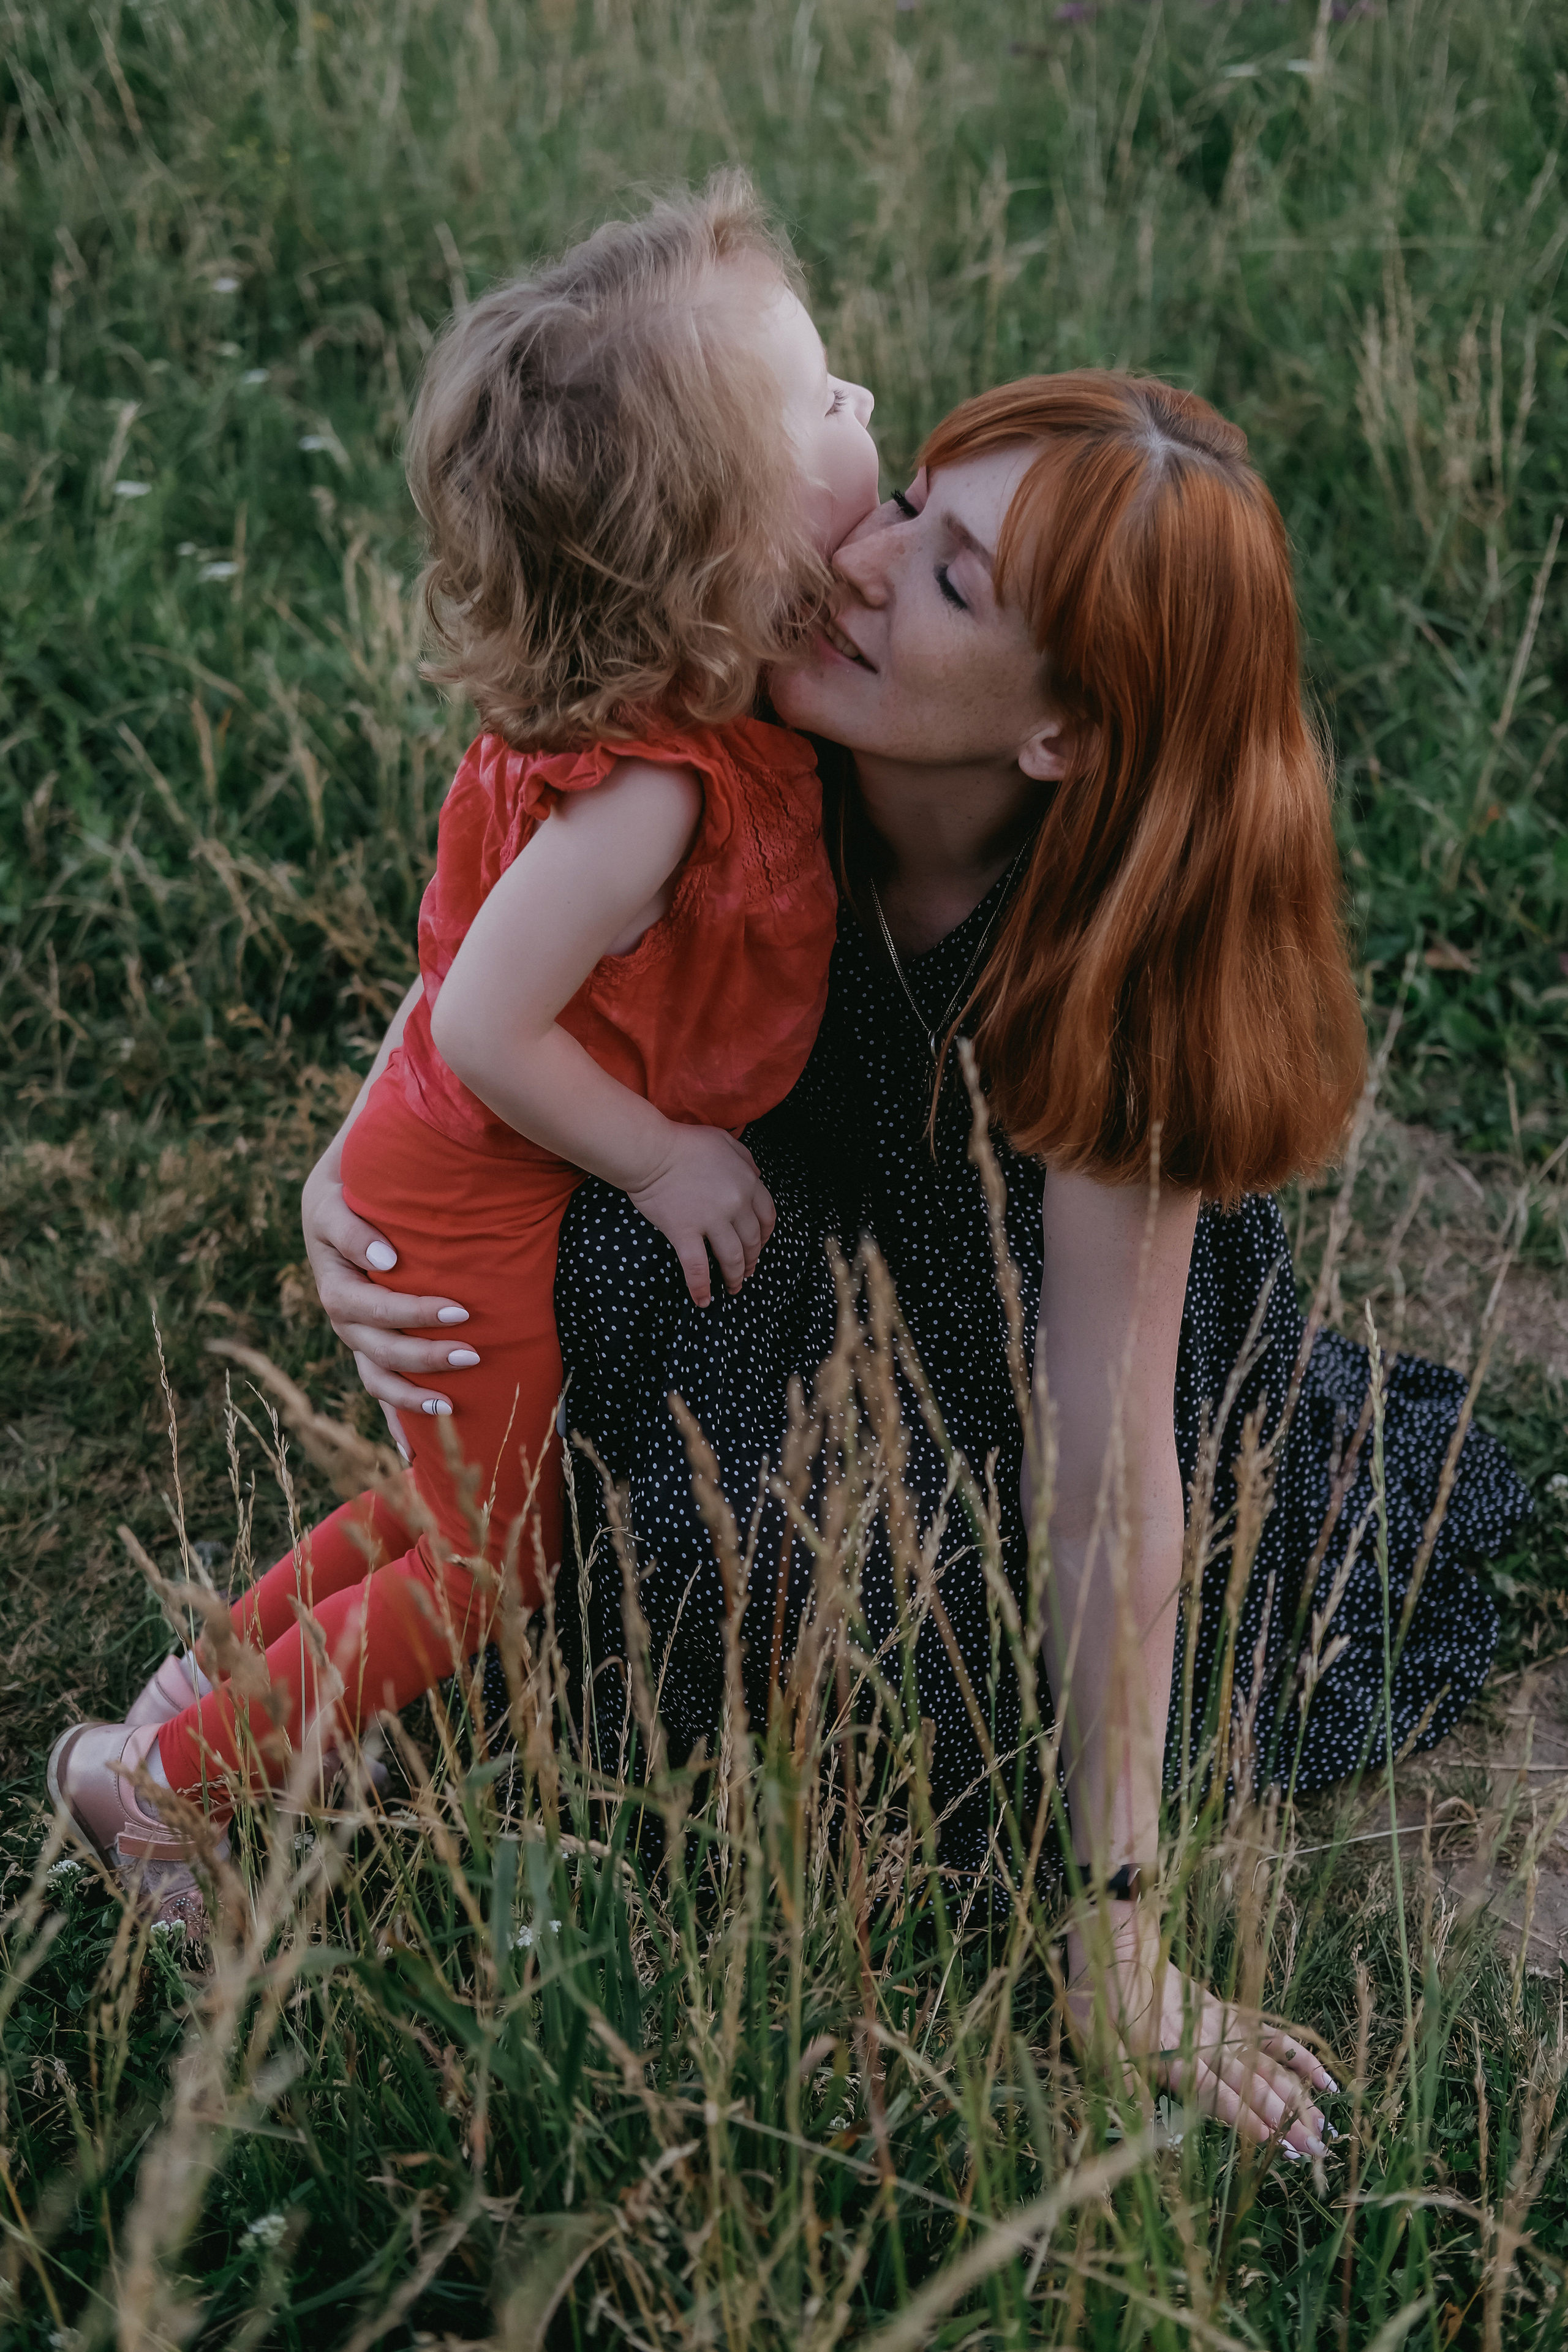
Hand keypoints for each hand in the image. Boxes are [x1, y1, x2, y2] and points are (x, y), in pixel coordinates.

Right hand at [302, 1149, 476, 1418]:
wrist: (340, 1198)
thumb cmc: (349, 1195)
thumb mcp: (339, 1201)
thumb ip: (355, 1227)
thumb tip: (387, 1261)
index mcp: (336, 1283)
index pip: (370, 1306)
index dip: (407, 1311)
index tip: (456, 1308)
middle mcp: (343, 1318)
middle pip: (379, 1348)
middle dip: (425, 1356)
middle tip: (473, 1353)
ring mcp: (356, 1338)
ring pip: (378, 1377)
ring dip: (412, 1396)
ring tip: (451, 1407)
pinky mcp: (370, 1349)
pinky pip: (381, 1390)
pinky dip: (396, 1422)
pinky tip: (415, 1454)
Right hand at [625, 1125, 775, 1306]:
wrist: (651, 1151)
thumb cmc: (684, 1143)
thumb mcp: (724, 1141)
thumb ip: (745, 1159)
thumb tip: (757, 1175)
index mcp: (747, 1183)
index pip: (767, 1216)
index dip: (766, 1235)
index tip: (761, 1245)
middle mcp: (735, 1205)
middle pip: (752, 1241)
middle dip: (752, 1259)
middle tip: (748, 1271)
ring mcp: (711, 1220)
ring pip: (732, 1258)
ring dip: (735, 1277)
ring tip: (734, 1288)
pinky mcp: (685, 1232)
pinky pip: (697, 1267)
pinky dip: (701, 1288)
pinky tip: (704, 1301)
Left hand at [1062, 1907, 1334, 2159]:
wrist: (1111, 1939)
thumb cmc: (1095, 1995)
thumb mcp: (1094, 2042)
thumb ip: (1124, 2084)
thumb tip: (1147, 2128)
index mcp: (1169, 2055)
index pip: (1214, 2093)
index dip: (1245, 2118)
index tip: (1275, 2141)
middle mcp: (1200, 2043)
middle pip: (1250, 2085)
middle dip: (1283, 2119)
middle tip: (1315, 2150)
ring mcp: (1216, 2025)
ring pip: (1264, 2063)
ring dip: (1295, 2095)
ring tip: (1323, 2128)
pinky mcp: (1222, 2011)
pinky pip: (1264, 2033)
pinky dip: (1294, 2054)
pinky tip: (1321, 2077)